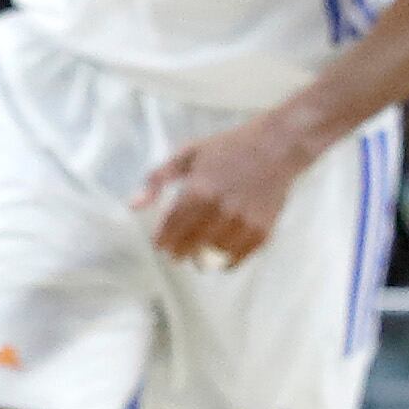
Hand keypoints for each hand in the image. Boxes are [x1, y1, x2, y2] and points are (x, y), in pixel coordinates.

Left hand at [137, 115, 317, 265]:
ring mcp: (242, 223)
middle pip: (190, 245)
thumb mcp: (188, 154)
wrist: (276, 147)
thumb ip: (157, 179)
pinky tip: (220, 254)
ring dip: (202, 257)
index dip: (162, 240)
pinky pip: (237, 258)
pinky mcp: (262, 231)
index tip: (160, 244)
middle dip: (179, 251)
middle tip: (176, 253)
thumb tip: (133, 205)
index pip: (171, 228)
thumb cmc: (229, 147)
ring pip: (213, 255)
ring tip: (198, 254)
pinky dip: (226, 260)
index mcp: (198, 191)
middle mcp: (220, 210)